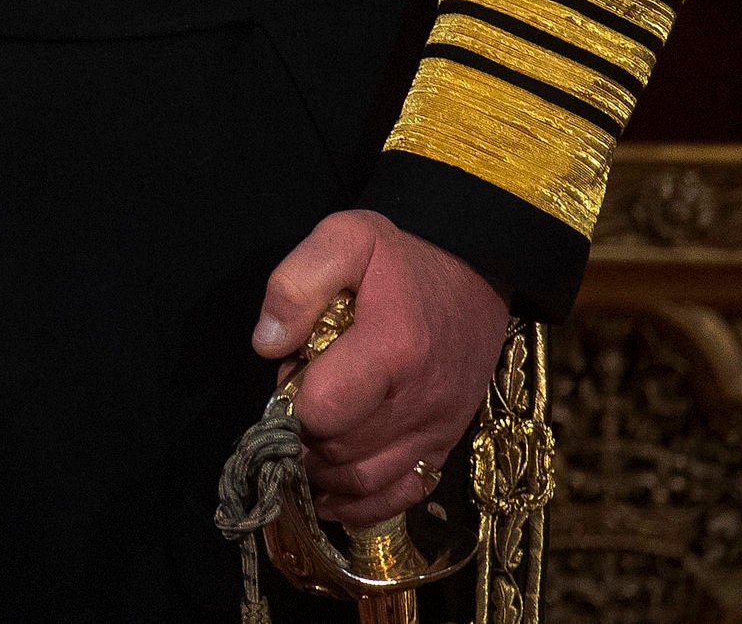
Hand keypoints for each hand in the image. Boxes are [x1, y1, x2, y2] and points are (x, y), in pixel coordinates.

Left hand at [253, 208, 508, 525]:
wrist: (474, 271)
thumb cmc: (400, 257)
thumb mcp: (344, 237)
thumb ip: (297, 283)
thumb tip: (267, 343)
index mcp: (393, 348)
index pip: (324, 411)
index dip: (292, 403)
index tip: (291, 377)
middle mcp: (420, 400)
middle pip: (339, 451)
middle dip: (303, 434)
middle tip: (298, 402)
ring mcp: (437, 427)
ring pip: (366, 481)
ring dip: (323, 472)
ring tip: (305, 441)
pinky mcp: (446, 442)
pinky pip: (402, 494)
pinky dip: (361, 504)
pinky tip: (330, 490)